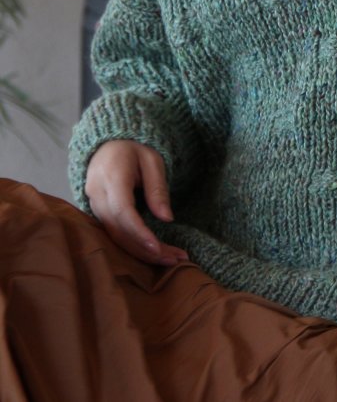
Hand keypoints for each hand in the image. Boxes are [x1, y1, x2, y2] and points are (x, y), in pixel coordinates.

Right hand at [85, 140, 187, 265]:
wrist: (107, 145)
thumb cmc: (133, 149)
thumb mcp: (152, 160)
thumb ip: (158, 189)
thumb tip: (166, 218)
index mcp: (112, 175)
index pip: (123, 211)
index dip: (139, 232)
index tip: (158, 247)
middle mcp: (97, 194)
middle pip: (119, 229)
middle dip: (145, 249)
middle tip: (175, 259)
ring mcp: (93, 205)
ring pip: (114, 236)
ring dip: (141, 251)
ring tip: (170, 259)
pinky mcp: (96, 213)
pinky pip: (112, 233)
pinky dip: (133, 245)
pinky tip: (153, 252)